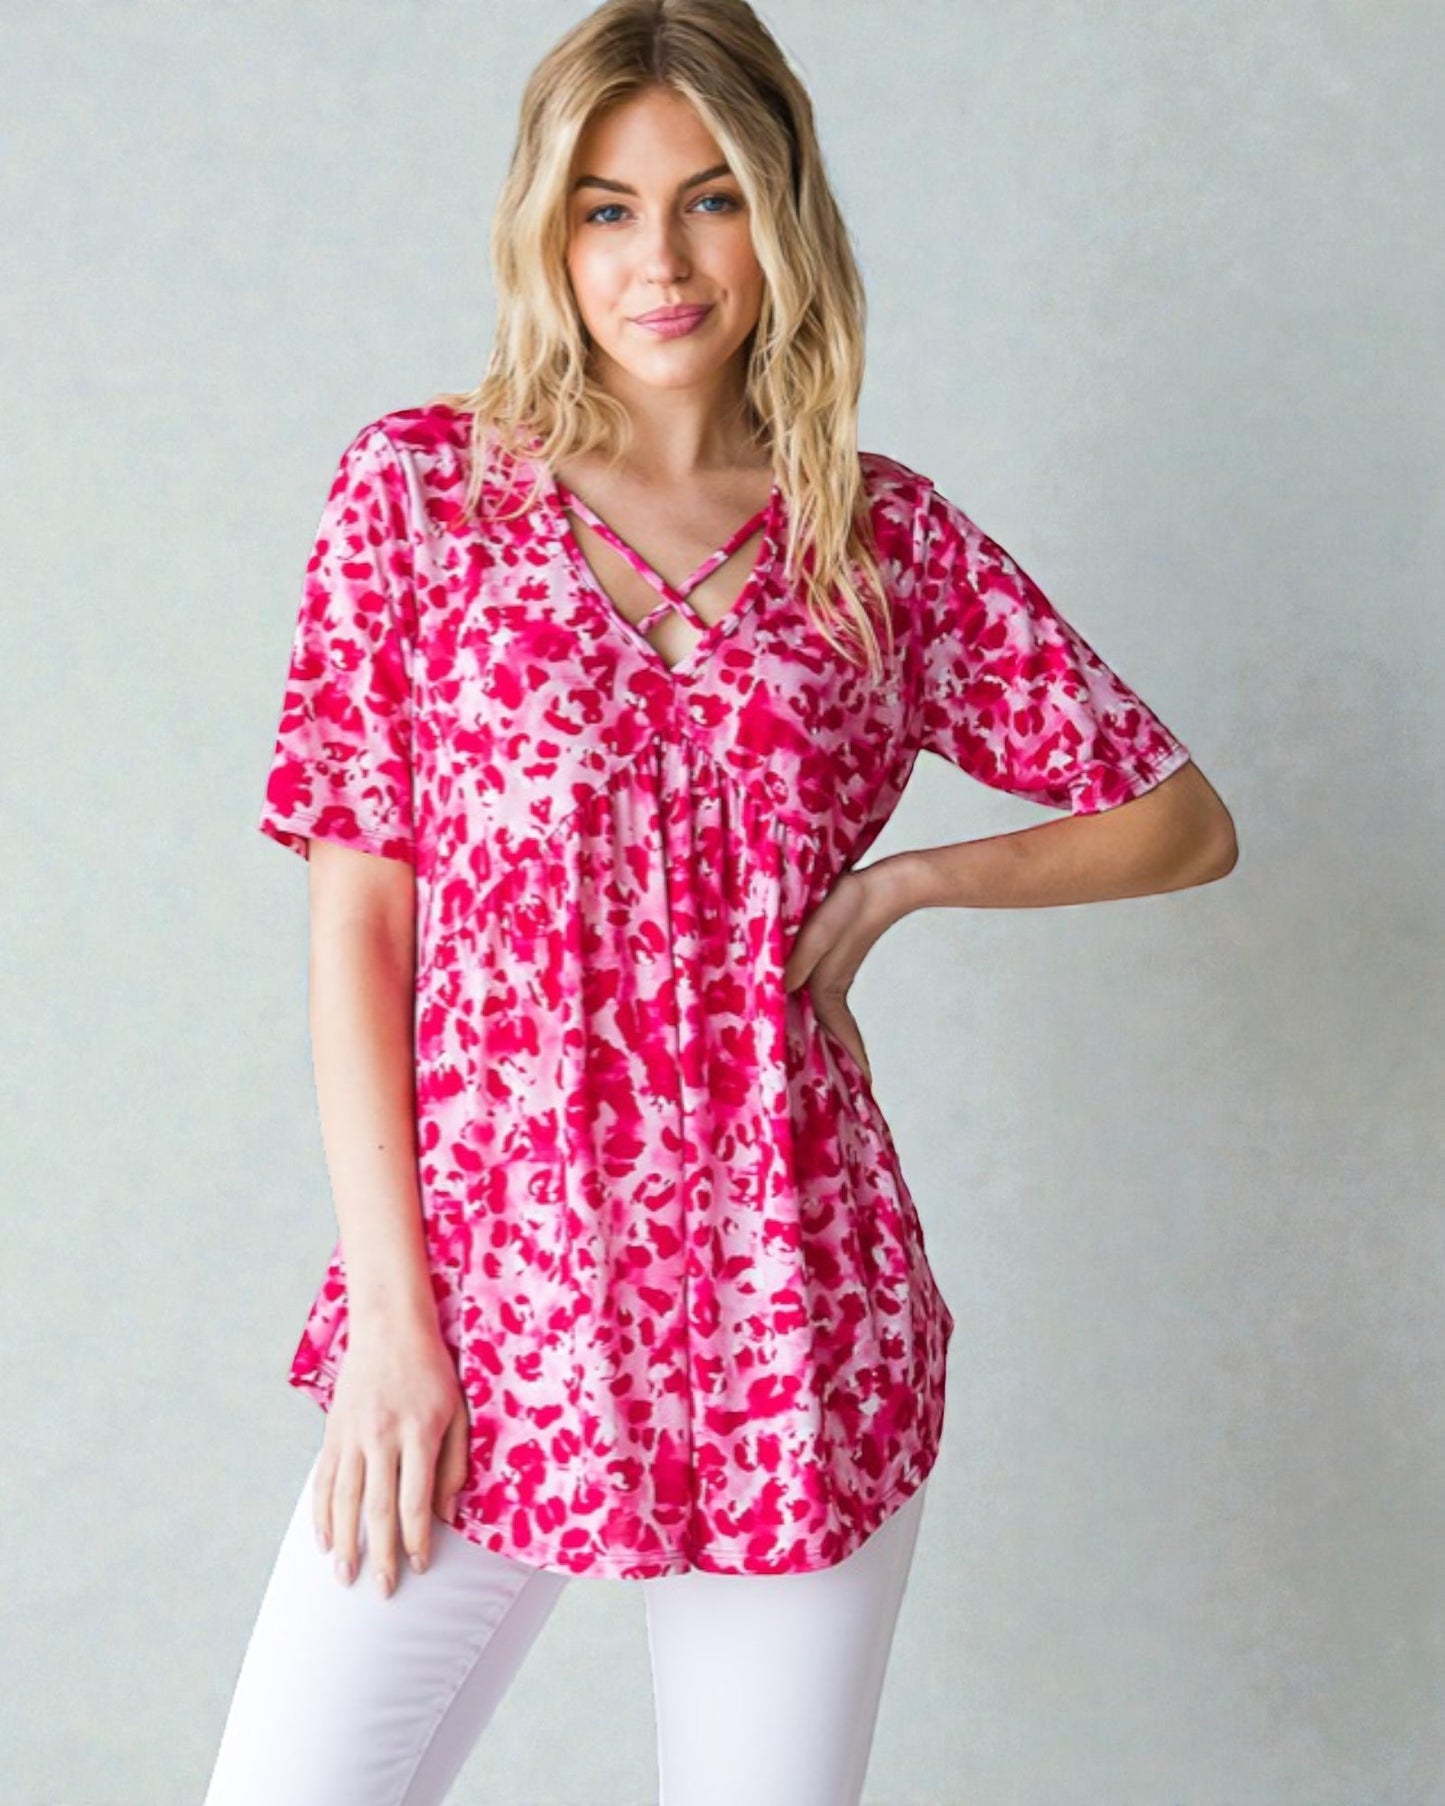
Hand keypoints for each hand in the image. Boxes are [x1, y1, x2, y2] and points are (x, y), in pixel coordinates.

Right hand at [313, 1314, 470, 1598]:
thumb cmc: (433, 1371)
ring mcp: (352, 1435)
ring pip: (345, 1500)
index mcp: (418, 1432)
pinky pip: (324, 1480)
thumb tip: (447, 1514)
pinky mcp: (333, 1432)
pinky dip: (323, 1514)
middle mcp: (381, 1436)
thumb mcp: (457, 1411)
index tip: (420, 1567)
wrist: (389, 1327)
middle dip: (380, 1554)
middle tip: (382, 1591)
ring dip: (345, 1543)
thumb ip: (454, 1464)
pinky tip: (325, 1541)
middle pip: (377, 1508)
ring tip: (345, 1578)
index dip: (417, 1539)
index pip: (415, 1499)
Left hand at [782, 857, 913, 1085]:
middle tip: (826, 1090)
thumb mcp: (819, 933)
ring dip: (813, 1034)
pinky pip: (814, 994)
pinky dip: (805, 1008)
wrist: (883, 884)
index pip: (835, 1035)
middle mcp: (828, 987)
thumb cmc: (851, 905)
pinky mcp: (827, 962)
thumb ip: (798, 962)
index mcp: (827, 988)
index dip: (846, 1061)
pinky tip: (790, 1006)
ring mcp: (829, 976)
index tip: (862, 1087)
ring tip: (803, 1061)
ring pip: (816, 1013)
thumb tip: (778, 990)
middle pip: (824, 1031)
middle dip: (826, 1058)